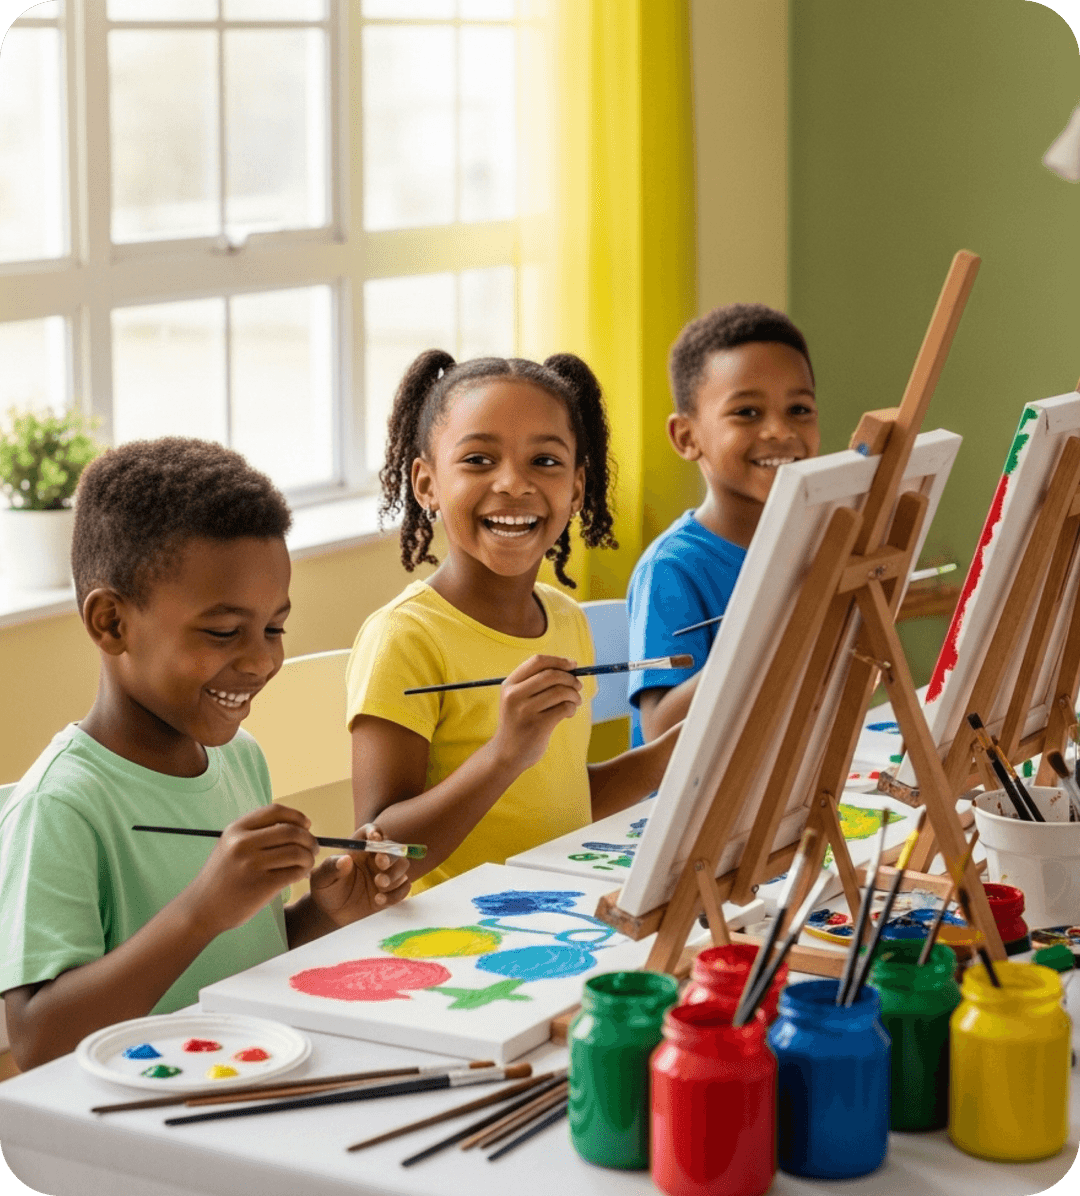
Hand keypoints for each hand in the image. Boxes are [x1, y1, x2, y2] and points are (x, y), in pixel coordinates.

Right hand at [182, 804, 318, 936]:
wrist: (201, 909)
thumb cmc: (222, 877)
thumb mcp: (230, 846)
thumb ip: (256, 833)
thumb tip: (297, 825)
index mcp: (236, 829)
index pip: (275, 811)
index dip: (297, 816)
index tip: (307, 825)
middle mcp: (242, 843)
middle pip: (291, 831)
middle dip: (309, 839)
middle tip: (313, 848)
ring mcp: (252, 865)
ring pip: (297, 852)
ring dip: (309, 857)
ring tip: (307, 863)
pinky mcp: (261, 885)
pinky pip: (294, 872)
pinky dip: (303, 872)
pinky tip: (300, 875)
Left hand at [308, 824, 411, 926]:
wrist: (332, 915)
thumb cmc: (326, 890)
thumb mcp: (321, 878)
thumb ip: (331, 867)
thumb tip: (345, 860)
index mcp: (359, 849)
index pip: (372, 833)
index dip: (375, 832)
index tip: (374, 838)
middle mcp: (375, 859)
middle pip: (393, 847)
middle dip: (390, 854)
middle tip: (380, 863)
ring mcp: (386, 875)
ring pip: (402, 865)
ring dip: (394, 874)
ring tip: (379, 884)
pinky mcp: (392, 892)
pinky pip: (404, 887)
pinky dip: (396, 893)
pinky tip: (379, 900)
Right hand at [490, 654, 583, 773]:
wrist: (506, 754)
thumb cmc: (519, 722)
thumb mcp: (517, 699)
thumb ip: (536, 683)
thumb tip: (570, 668)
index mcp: (509, 684)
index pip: (537, 661)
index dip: (559, 661)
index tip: (573, 665)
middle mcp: (514, 695)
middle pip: (551, 675)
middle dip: (571, 678)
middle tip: (578, 686)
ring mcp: (525, 711)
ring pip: (560, 691)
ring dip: (574, 695)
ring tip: (575, 702)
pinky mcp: (537, 726)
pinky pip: (564, 708)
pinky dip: (572, 708)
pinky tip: (569, 713)